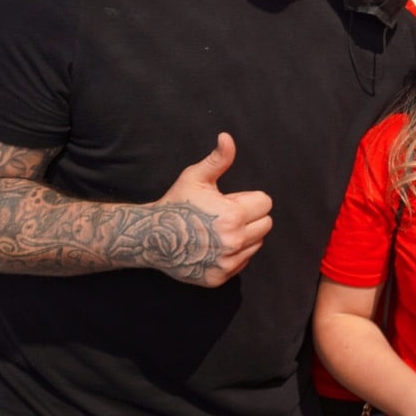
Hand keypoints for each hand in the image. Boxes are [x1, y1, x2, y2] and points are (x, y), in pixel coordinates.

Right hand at [153, 133, 272, 286]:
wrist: (150, 237)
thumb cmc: (176, 203)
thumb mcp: (196, 177)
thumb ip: (218, 159)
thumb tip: (227, 137)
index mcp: (233, 216)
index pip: (265, 203)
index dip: (247, 199)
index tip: (228, 201)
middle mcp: (234, 242)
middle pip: (265, 224)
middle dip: (250, 217)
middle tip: (223, 215)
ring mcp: (227, 263)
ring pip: (257, 244)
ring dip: (244, 236)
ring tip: (218, 230)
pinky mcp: (219, 278)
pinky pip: (243, 262)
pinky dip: (234, 254)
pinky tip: (214, 246)